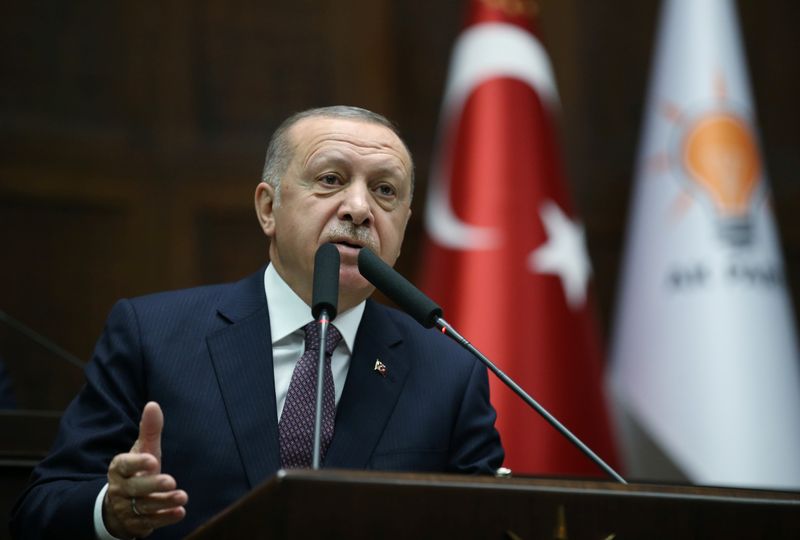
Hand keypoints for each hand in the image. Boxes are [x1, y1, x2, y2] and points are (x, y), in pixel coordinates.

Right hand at [103, 402, 187, 538]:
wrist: (120, 504)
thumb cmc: (136, 471)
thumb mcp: (143, 450)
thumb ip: (149, 430)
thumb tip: (153, 404)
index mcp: (119, 468)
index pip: (124, 465)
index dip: (137, 463)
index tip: (152, 460)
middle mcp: (120, 489)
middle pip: (135, 488)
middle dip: (153, 485)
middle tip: (170, 480)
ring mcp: (127, 508)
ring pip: (144, 507)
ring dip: (164, 502)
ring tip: (182, 496)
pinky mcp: (136, 524)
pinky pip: (150, 522)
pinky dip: (165, 518)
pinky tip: (179, 512)